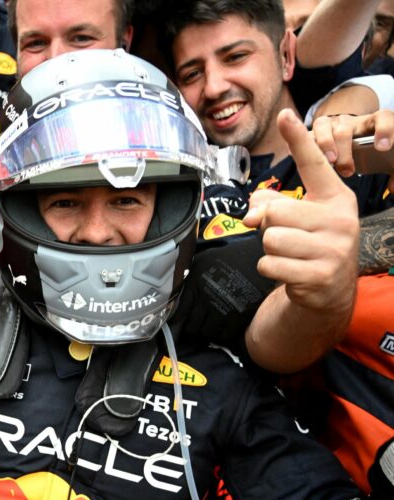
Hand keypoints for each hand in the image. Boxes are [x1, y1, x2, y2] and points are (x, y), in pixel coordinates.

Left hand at [177, 235, 275, 343]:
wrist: (256, 256)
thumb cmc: (227, 257)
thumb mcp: (202, 262)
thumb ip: (189, 278)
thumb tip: (177, 293)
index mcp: (195, 286)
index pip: (179, 314)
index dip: (176, 324)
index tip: (176, 329)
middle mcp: (207, 300)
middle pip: (192, 328)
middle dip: (191, 331)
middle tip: (192, 331)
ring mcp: (223, 309)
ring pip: (207, 334)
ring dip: (206, 334)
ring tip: (207, 329)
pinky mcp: (239, 316)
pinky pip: (225, 336)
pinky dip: (222, 336)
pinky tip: (221, 330)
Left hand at [243, 109, 359, 313]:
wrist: (329, 289)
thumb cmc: (308, 243)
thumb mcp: (296, 217)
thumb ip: (270, 203)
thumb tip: (253, 214)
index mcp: (334, 197)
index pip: (313, 164)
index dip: (298, 138)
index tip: (284, 114)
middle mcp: (340, 219)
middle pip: (275, 211)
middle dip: (269, 226)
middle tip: (287, 237)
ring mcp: (334, 249)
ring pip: (270, 238)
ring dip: (269, 250)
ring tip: (290, 255)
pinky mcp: (320, 275)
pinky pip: (269, 264)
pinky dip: (269, 269)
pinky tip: (289, 272)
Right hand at [312, 110, 393, 191]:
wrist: (350, 142)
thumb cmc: (370, 152)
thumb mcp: (386, 160)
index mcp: (373, 123)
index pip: (382, 118)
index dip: (384, 130)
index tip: (383, 147)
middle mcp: (350, 122)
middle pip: (346, 128)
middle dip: (345, 149)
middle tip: (347, 170)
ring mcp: (329, 125)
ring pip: (323, 125)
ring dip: (323, 145)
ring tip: (327, 163)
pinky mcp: (312, 133)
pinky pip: (305, 133)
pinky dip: (304, 144)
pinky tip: (304, 158)